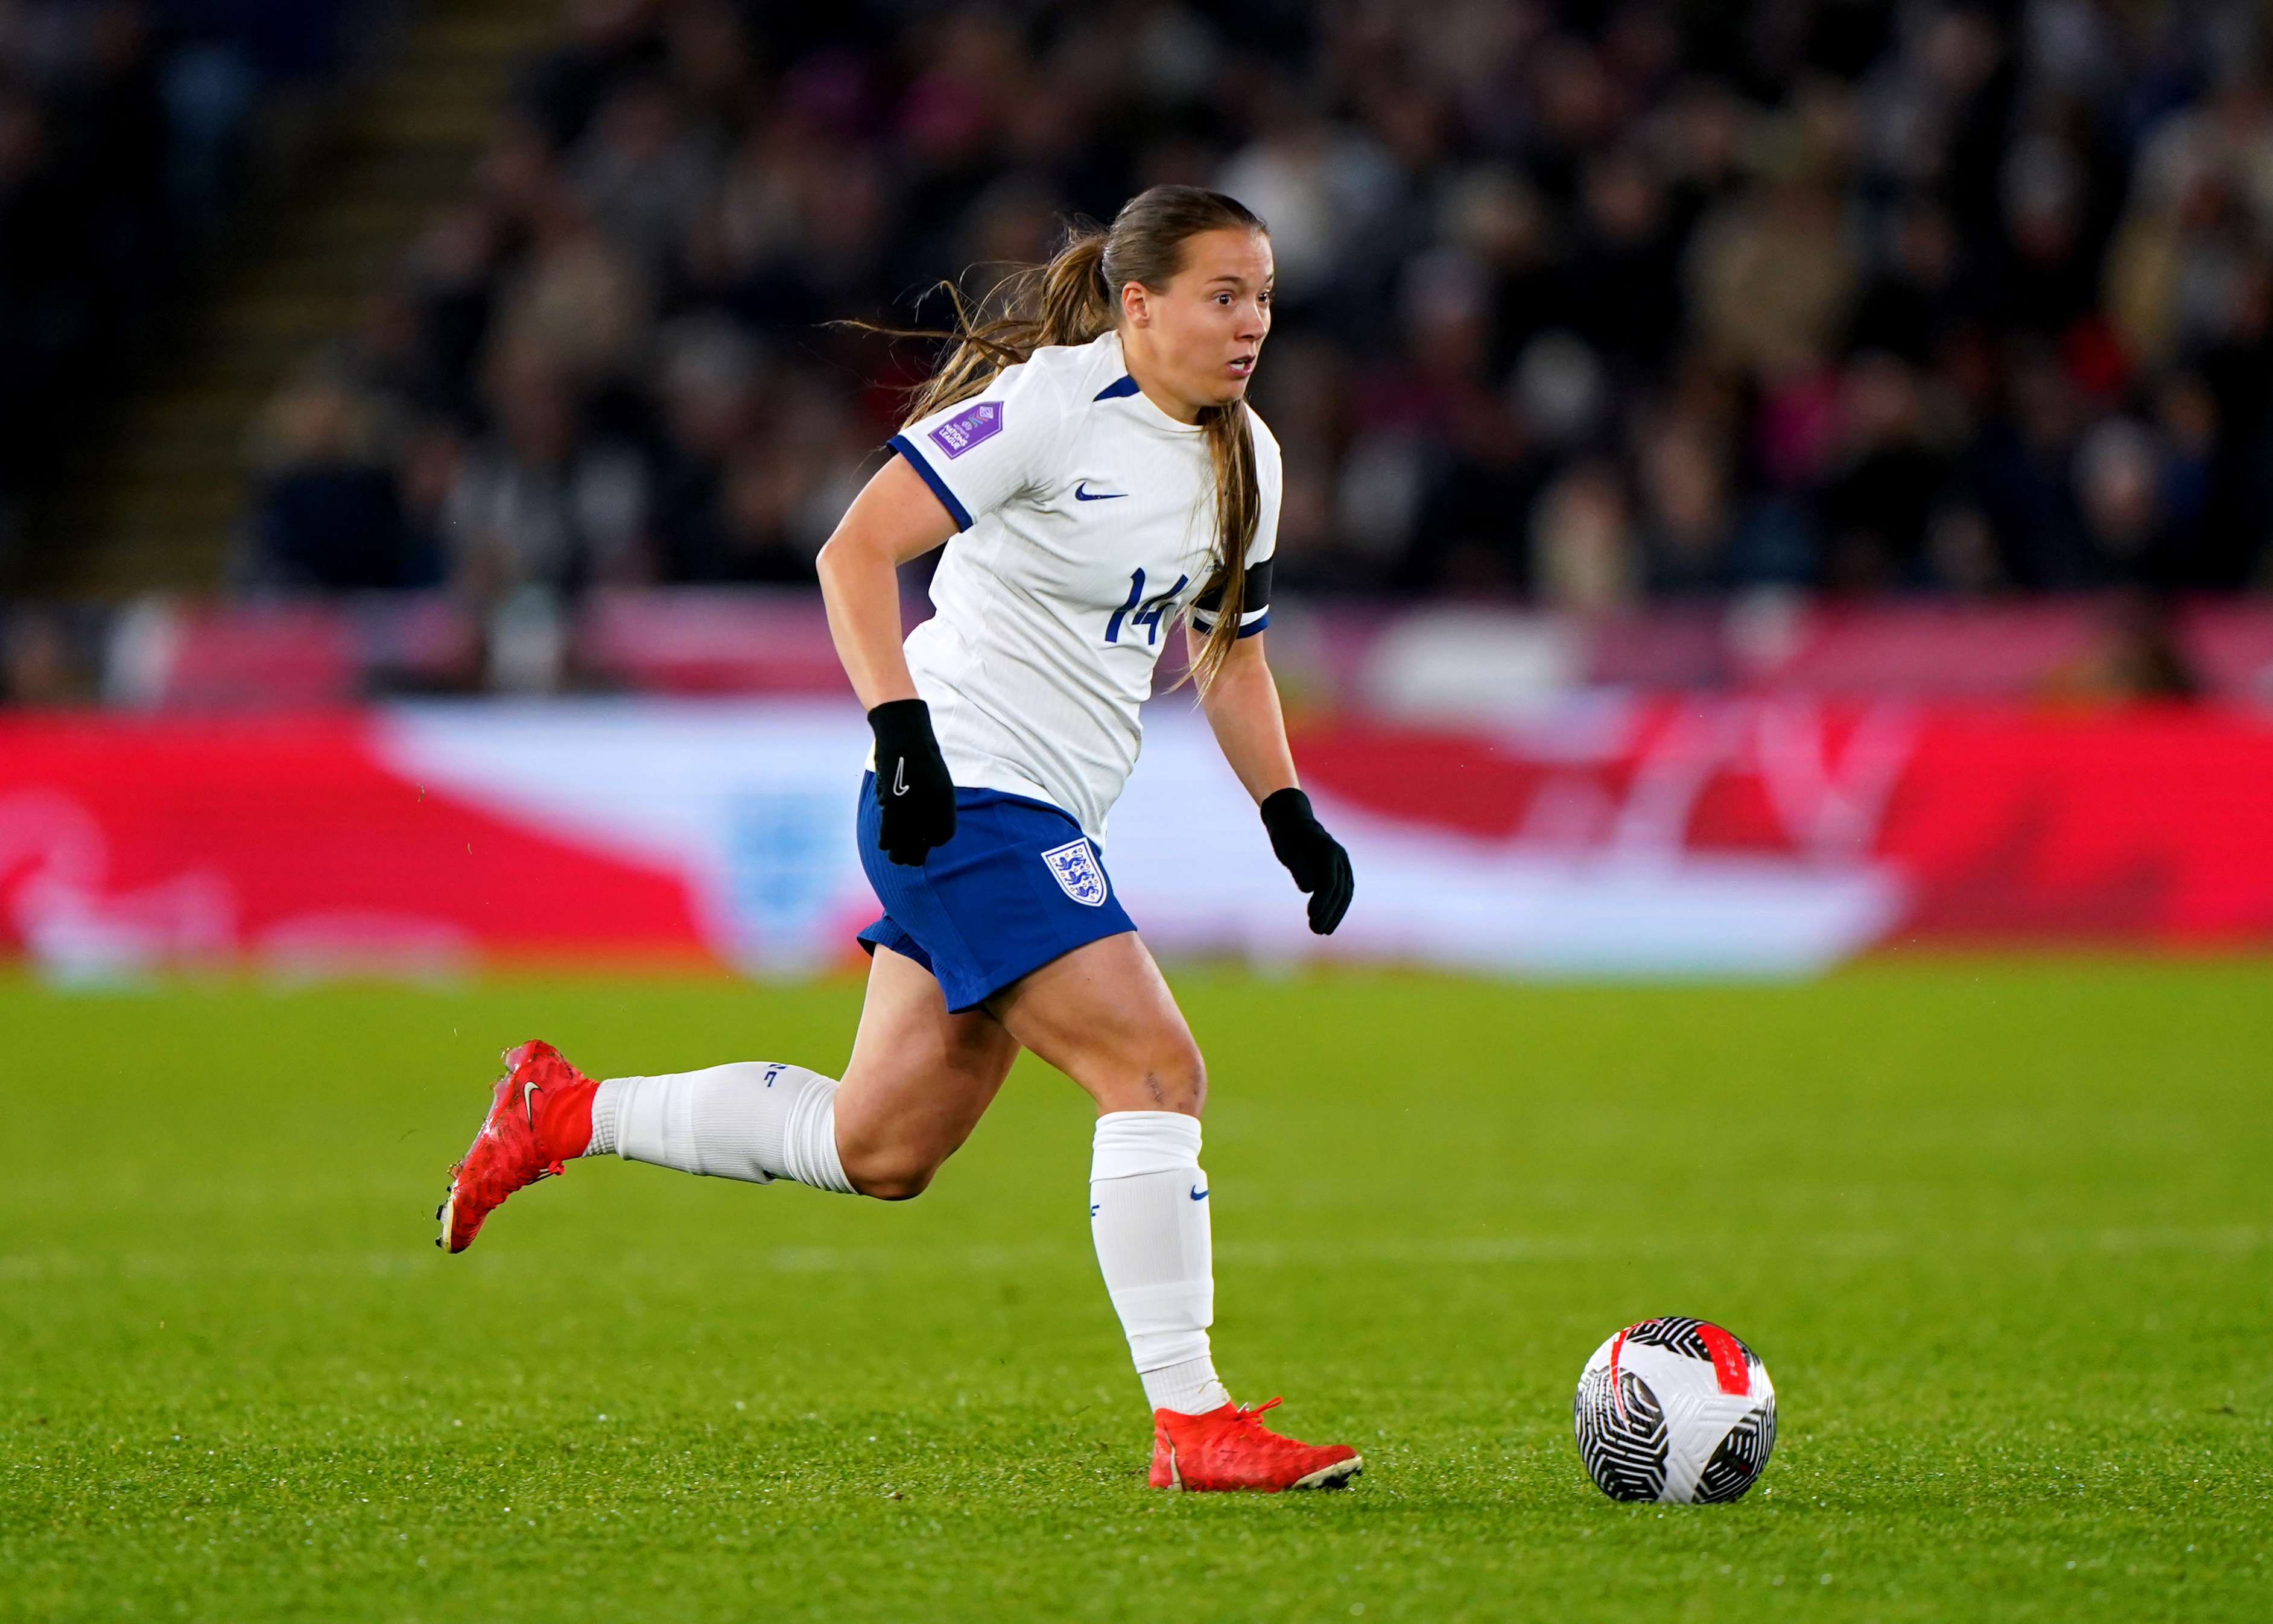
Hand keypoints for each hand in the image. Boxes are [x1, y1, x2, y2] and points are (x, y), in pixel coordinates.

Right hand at [869, 699, 956, 865]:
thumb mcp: (938, 784)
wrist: (905, 737)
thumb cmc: (922, 760)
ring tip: (896, 855)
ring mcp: (910, 807)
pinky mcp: (891, 804)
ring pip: (902, 844)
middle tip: (909, 858)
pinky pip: (887, 832)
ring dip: (898, 853)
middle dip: (916, 856)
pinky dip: (885, 839)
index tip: (925, 842)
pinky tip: (885, 842)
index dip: (932, 842)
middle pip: (922, 845)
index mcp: (945, 802)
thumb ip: (934, 809)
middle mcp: (930, 808)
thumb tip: (924, 835)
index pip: (942, 836)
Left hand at [1259, 787, 1353, 934]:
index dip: (1321, 900)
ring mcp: (1344, 865)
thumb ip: (1298, 867)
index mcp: (1328, 851)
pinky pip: (1344, 893)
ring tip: (1321, 931)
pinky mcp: (1342, 872)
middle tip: (1314, 930)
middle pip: (1339, 891)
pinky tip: (1329, 924)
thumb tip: (1309, 889)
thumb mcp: (1286, 849)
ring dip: (1335, 914)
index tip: (1311, 915)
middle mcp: (1340, 858)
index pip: (1328, 881)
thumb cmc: (1287, 837)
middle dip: (1328, 912)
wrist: (1295, 823)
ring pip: (1345, 894)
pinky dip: (1338, 909)